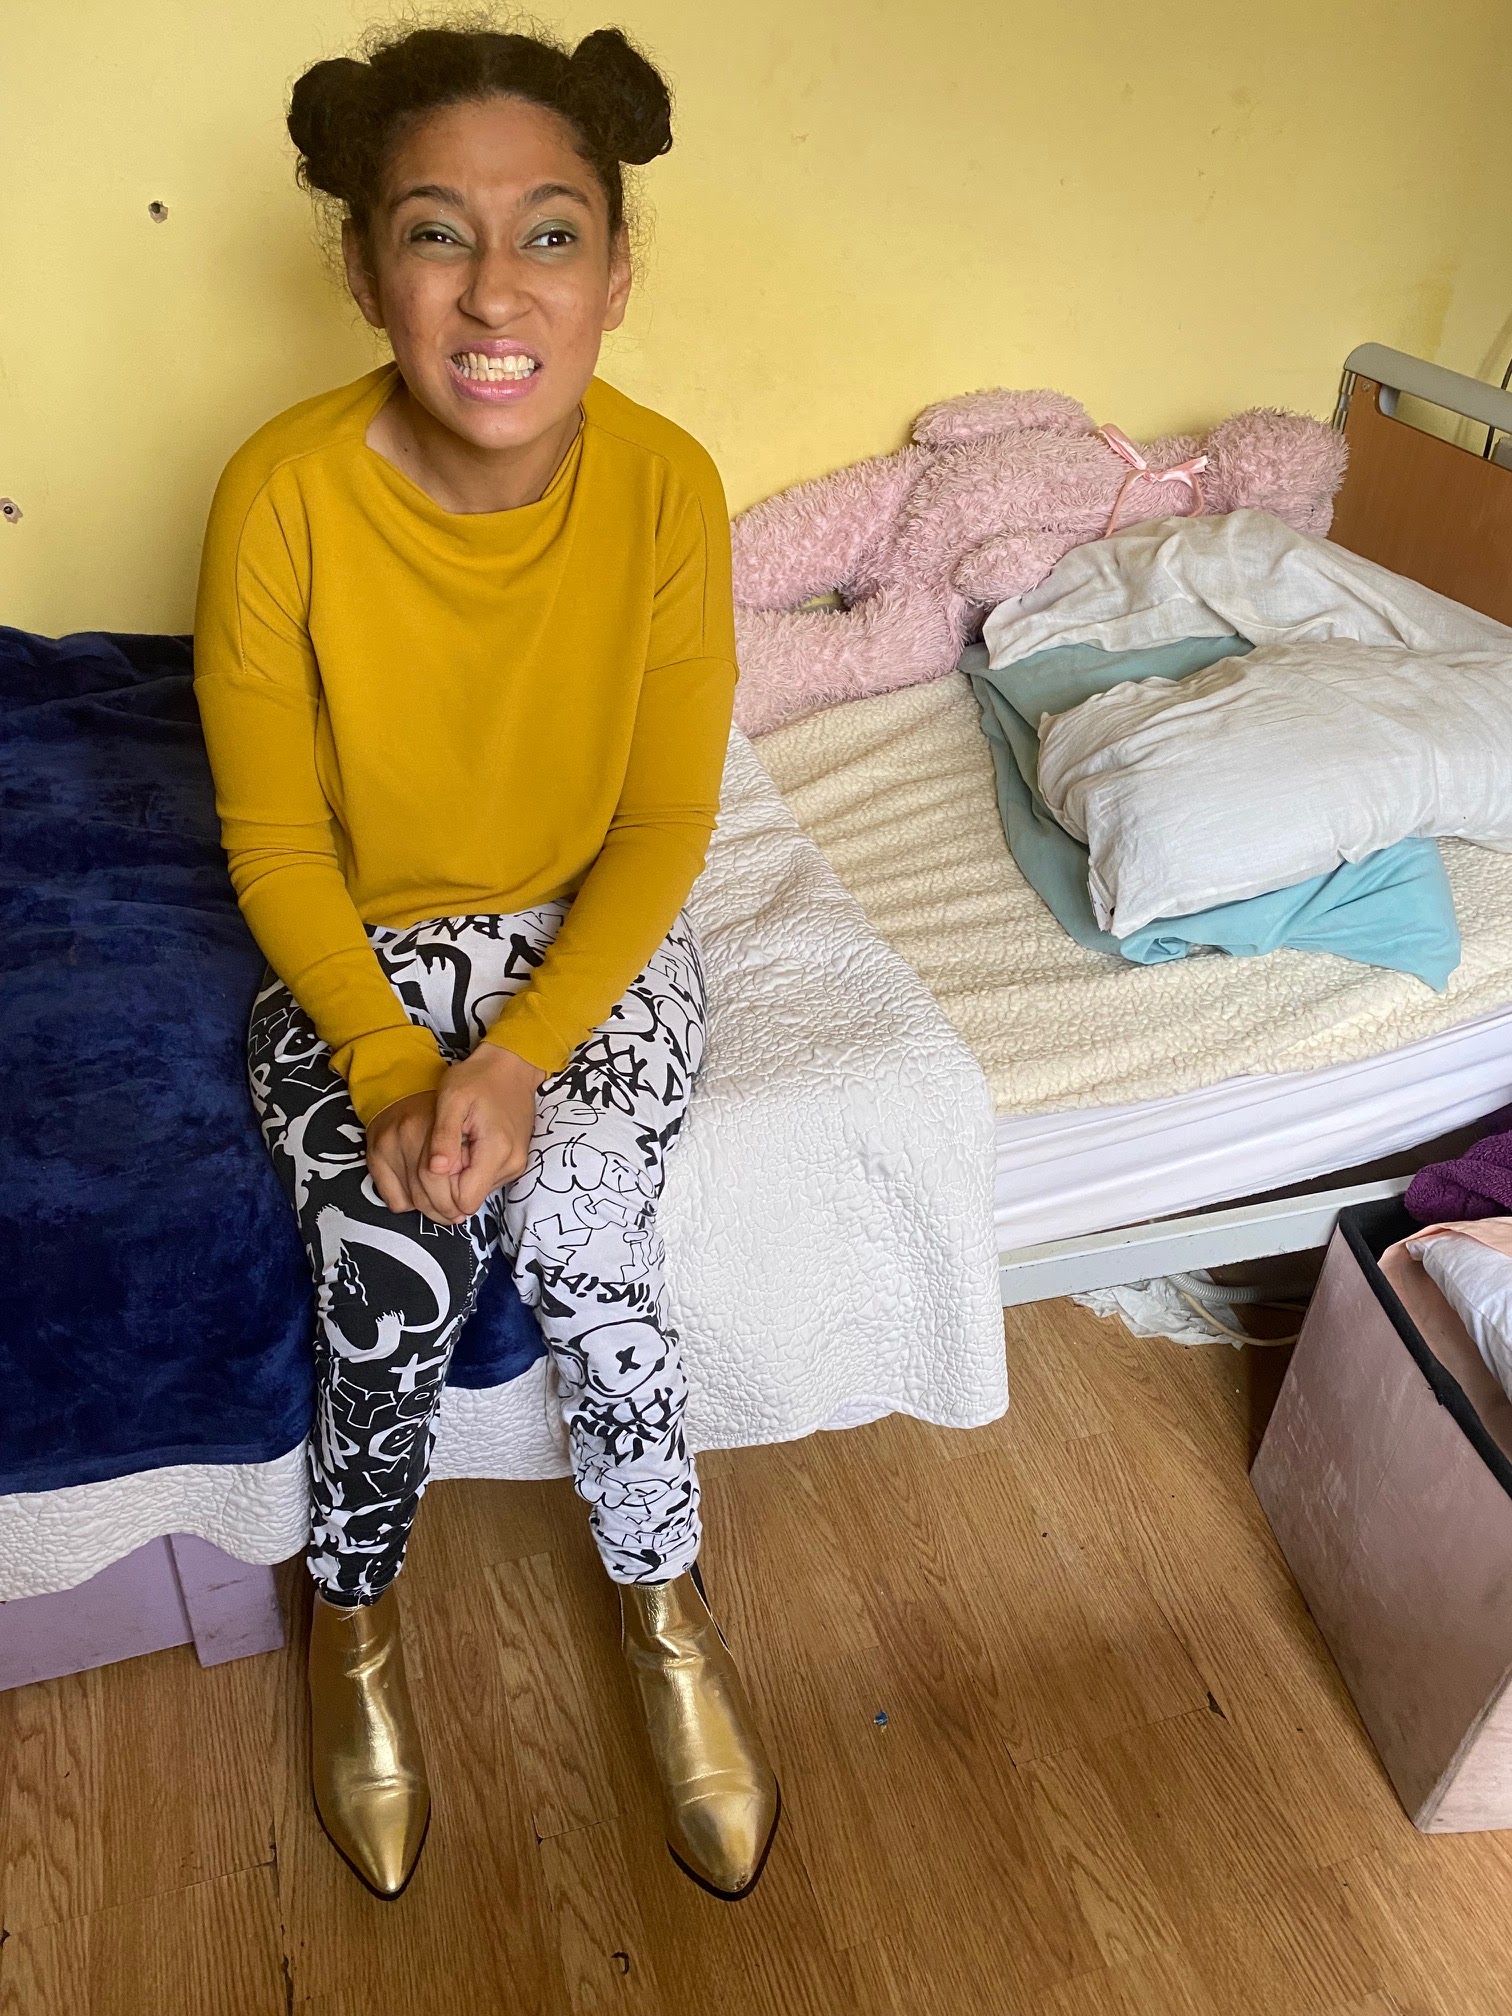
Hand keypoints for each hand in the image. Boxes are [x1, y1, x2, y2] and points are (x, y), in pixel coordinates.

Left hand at [365, 1046, 544, 1224]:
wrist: (510, 1067)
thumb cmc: (476, 1078)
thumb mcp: (451, 1099)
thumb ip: (443, 1136)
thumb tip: (435, 1170)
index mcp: (496, 1150)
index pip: (465, 1201)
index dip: (441, 1190)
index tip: (434, 1163)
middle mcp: (511, 1165)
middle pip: (469, 1201)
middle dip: (447, 1186)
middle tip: (441, 1152)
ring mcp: (515, 1166)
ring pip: (476, 1193)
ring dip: (458, 1177)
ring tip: (455, 1144)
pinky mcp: (513, 1163)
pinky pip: (484, 1181)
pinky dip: (469, 1170)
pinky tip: (465, 1145)